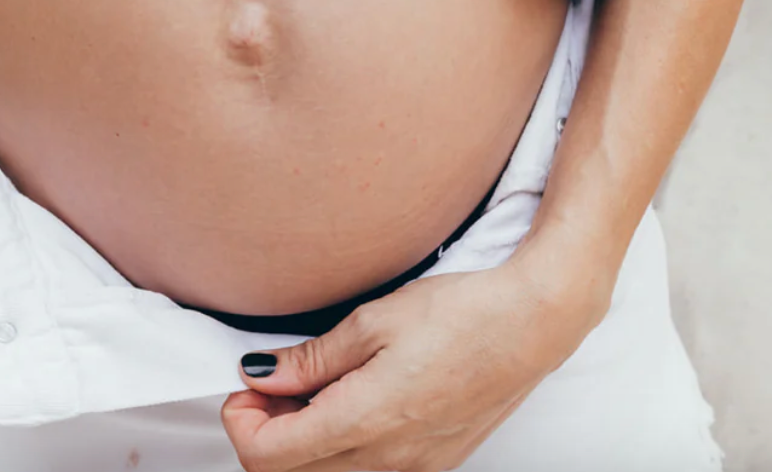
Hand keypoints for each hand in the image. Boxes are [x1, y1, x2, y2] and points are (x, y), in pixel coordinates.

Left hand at [221, 251, 608, 471]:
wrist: (530, 326)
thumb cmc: (459, 314)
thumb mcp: (374, 321)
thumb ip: (313, 359)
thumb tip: (262, 375)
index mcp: (364, 423)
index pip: (269, 457)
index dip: (241, 422)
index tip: (243, 385)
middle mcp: (386, 462)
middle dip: (264, 432)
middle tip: (267, 383)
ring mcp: (412, 469)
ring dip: (301, 440)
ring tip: (307, 386)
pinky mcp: (430, 464)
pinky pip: (365, 470)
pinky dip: (337, 444)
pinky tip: (345, 399)